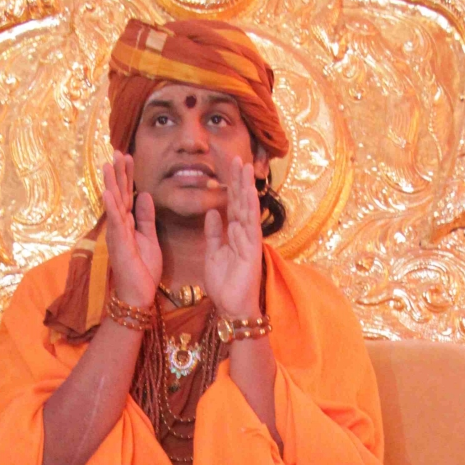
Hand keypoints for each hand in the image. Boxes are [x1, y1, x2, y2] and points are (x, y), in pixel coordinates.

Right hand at [102, 152, 160, 309]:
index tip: (129, 157)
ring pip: (114, 204)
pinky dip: (111, 207)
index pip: (127, 194)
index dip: (128, 176)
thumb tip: (145, 195)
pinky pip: (115, 222)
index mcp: (128, 224)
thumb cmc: (143, 270)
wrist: (139, 294)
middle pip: (119, 194)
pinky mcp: (119, 244)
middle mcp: (119, 226)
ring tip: (108, 164)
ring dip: (111, 184)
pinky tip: (108, 192)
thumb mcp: (150, 239)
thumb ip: (146, 218)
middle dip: (118, 173)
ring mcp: (117, 234)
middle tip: (117, 151)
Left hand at [204, 157, 263, 319]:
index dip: (230, 184)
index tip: (226, 165)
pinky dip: (250, 207)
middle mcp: (244, 233)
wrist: (232, 307)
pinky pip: (251, 225)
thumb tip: (213, 213)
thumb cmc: (225, 285)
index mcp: (235, 233)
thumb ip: (213, 233)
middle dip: (238, 179)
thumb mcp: (213, 254)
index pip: (233, 203)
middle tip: (235, 156)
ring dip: (245, 187)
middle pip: (241, 200)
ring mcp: (250, 240)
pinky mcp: (252, 249)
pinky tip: (249, 192)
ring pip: (247, 208)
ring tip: (244, 166)